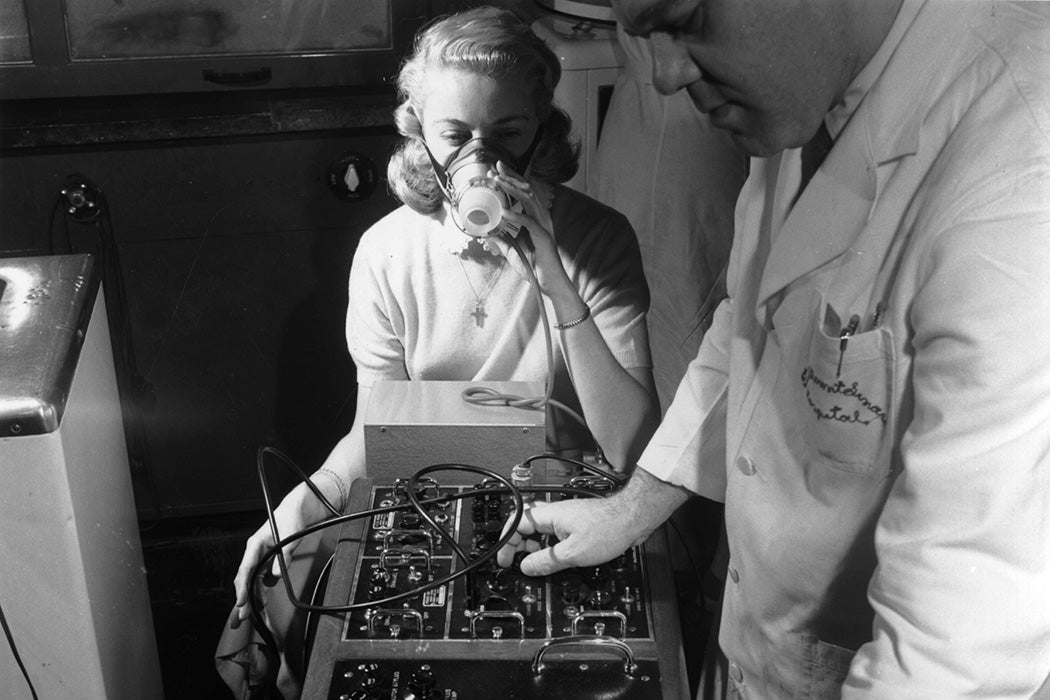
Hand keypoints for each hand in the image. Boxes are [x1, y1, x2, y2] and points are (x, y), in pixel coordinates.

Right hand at [231, 485, 327, 624]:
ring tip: (247, 615)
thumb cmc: (290, 519)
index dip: (242, 587)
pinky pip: (260, 580)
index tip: (240, 602)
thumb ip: (283, 557)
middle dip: (242, 599)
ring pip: (251, 582)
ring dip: (250, 599)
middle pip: (245, 579)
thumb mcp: (289, 537)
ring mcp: (260, 558)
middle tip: (241, 617)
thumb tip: (275, 576)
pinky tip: (260, 603)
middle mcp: (254, 553)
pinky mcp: (267, 562)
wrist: (297, 511)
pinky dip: (260, 592)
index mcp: (254, 544)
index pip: (245, 569)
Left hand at [491, 162, 571, 296]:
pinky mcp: (544, 237)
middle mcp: (542, 218)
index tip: (496, 169)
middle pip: (527, 190)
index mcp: (536, 218)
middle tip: (494, 169)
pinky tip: (503, 211)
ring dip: (512, 190)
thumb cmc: (534, 267)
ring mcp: (544, 226)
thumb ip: (501, 240)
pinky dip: (516, 215)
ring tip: (497, 182)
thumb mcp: (512, 250)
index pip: (524, 192)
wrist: (548, 284)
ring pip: (529, 200)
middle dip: (510, 178)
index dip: (511, 179)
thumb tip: (486, 234)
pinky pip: (529, 222)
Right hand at [495, 498, 648, 576]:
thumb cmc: (609, 529)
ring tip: (536, 562)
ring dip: (534, 545)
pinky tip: (555, 557)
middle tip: (519, 561)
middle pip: (525, 524)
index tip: (506, 558)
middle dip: (518, 543)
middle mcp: (556, 513)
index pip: (516, 523)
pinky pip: (554, 533)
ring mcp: (567, 518)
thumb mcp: (573, 554)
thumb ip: (546, 561)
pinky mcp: (577, 525)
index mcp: (550, 516)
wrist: (632, 519)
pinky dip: (549, 546)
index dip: (507, 541)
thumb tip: (527, 567)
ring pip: (540, 529)